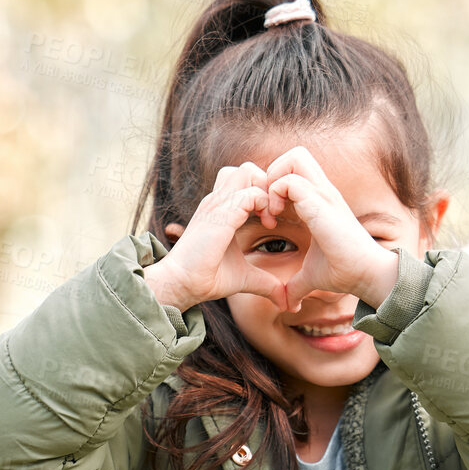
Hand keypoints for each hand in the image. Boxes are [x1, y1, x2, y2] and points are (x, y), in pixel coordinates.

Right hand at [143, 163, 286, 310]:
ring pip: (248, 171)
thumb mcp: (245, 277)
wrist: (181, 283)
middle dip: (268, 185)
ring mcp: (217, 204)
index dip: (265, 193)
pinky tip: (268, 225)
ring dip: (266, 189)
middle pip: (248, 168)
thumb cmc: (207, 278)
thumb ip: (267, 282)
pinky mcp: (220, 214)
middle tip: (275, 213)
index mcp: (222, 208)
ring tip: (270, 216)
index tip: (274, 220)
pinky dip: (264, 203)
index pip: (246, 180)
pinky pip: (249, 193)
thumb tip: (287, 301)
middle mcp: (218, 201)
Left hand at [264, 146, 399, 308]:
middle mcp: (323, 192)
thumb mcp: (311, 277)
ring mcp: (323, 194)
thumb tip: (288, 303)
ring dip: (274, 180)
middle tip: (268, 204)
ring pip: (293, 157)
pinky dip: (275, 193)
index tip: (268, 215)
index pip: (295, 170)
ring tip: (272, 210)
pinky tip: (275, 218)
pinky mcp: (321, 204)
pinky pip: (290, 180)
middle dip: (273, 172)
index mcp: (320, 201)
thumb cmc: (343, 272)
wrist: (365, 275)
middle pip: (295, 154)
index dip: (275, 186)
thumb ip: (296, 285)